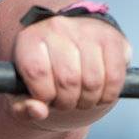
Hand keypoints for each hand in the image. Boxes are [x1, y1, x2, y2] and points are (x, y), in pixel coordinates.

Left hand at [8, 15, 128, 124]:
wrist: (68, 42)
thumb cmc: (44, 72)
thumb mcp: (24, 90)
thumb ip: (22, 107)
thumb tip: (38, 111)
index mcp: (30, 38)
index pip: (37, 72)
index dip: (43, 94)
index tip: (46, 98)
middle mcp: (58, 27)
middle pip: (68, 80)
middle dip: (67, 102)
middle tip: (65, 101)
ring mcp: (88, 30)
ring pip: (93, 82)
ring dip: (88, 101)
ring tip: (81, 97)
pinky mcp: (112, 38)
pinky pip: (115, 77)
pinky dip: (108, 95)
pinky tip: (100, 93)